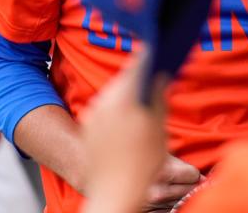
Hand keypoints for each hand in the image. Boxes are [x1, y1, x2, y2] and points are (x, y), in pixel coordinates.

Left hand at [82, 56, 200, 212]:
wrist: (114, 193)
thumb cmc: (141, 165)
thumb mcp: (159, 130)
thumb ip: (158, 98)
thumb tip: (160, 76)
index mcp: (123, 99)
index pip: (136, 66)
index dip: (148, 59)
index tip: (155, 54)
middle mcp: (104, 101)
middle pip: (123, 80)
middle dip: (137, 82)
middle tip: (151, 89)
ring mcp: (93, 114)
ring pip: (113, 95)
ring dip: (126, 98)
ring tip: (140, 114)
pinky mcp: (87, 126)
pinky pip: (103, 109)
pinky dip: (115, 112)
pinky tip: (126, 128)